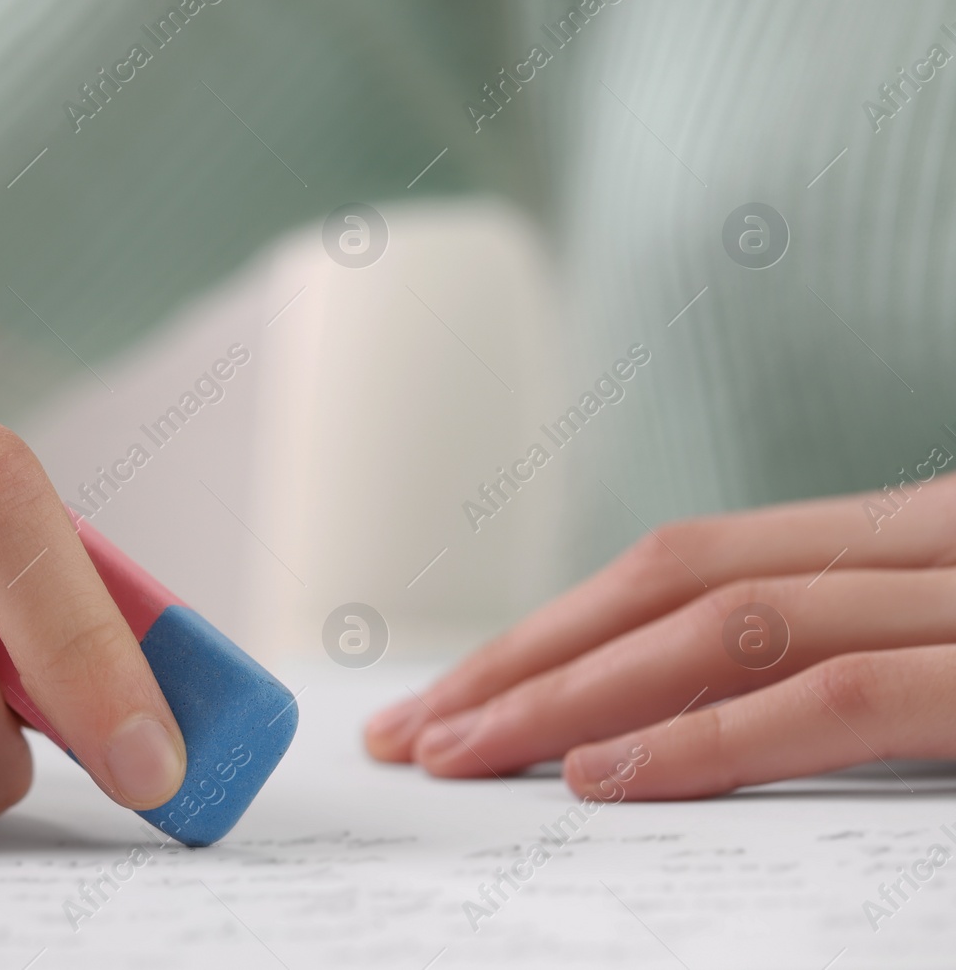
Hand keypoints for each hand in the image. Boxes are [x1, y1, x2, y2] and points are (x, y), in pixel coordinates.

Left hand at [365, 480, 955, 798]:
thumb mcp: (946, 644)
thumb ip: (840, 651)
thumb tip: (675, 713)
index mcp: (903, 536)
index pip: (687, 568)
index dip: (554, 631)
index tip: (451, 695)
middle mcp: (924, 543)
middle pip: (671, 584)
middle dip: (524, 659)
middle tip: (410, 728)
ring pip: (725, 626)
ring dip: (571, 694)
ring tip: (459, 753)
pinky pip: (837, 696)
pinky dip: (709, 737)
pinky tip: (599, 776)